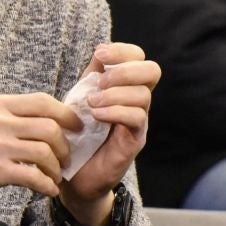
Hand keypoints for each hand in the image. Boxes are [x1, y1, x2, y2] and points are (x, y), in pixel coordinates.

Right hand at [0, 92, 79, 206]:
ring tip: (54, 176)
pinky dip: (46, 186)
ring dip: (56, 168)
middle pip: (50, 127)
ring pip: (45, 152)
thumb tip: (46, 122)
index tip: (76, 128)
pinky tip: (46, 190)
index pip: (43, 101)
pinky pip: (33, 177)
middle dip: (65, 146)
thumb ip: (10, 117)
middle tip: (65, 159)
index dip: (66, 114)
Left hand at [59, 43, 160, 225]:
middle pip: (152, 71)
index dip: (123, 51)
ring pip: (143, 95)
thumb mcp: (78, 99)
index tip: (100, 55)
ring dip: (115, 94)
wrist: (73, 174)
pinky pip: (137, 118)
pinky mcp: (135, 140)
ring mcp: (138, 121)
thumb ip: (90, 77)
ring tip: (91, 103)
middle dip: (125, 70)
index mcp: (123, 86)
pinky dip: (115, 111)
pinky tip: (96, 115)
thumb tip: (100, 51)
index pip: (138, 57)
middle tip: (100, 82)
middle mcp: (135, 101)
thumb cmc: (75, 134)